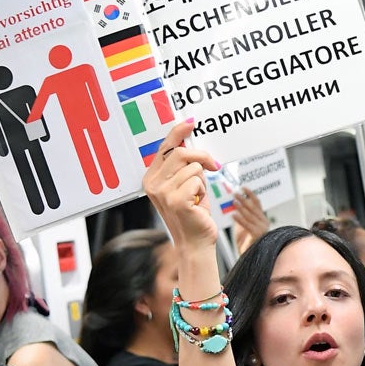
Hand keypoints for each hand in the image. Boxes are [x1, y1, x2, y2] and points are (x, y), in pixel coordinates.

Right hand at [142, 122, 219, 248]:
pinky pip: (197, 180)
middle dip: (201, 157)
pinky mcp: (177, 200)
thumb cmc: (192, 213)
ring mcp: (163, 193)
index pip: (164, 148)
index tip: (190, 123)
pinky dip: (203, 190)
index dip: (177, 133)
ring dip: (202, 180)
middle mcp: (153, 185)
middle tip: (213, 166)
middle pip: (180, 153)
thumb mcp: (185, 185)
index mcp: (151, 178)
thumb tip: (189, 143)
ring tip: (198, 196)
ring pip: (193, 167)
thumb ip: (183, 166)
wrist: (195, 241)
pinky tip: (198, 203)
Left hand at [231, 186, 269, 253]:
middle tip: (235, 193)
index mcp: (262, 218)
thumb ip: (240, 215)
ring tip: (233, 201)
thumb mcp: (242, 225)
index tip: (243, 187)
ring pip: (250, 215)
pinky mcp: (258, 236)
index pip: (257, 203)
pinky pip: (248, 225)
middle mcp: (264, 222)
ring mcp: (262, 229)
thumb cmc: (245, 241)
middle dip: (244, 199)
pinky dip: (240, 220)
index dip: (250, 194)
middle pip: (254, 207)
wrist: (248, 256)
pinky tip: (233, 215)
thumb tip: (232, 203)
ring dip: (241, 207)